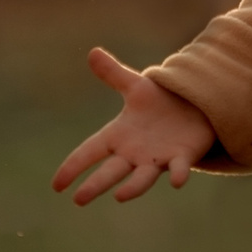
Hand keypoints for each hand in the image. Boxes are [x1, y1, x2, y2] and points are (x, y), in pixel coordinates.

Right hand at [52, 46, 217, 204]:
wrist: (194, 109)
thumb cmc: (160, 103)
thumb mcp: (137, 87)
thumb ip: (114, 74)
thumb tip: (92, 52)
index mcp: (119, 136)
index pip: (90, 151)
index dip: (73, 166)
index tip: (56, 185)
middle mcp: (135, 153)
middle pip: (111, 170)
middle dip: (96, 184)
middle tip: (79, 199)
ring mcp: (158, 158)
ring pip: (142, 177)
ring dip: (132, 187)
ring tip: (119, 197)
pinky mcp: (182, 157)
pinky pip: (178, 169)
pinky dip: (177, 174)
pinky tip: (176, 181)